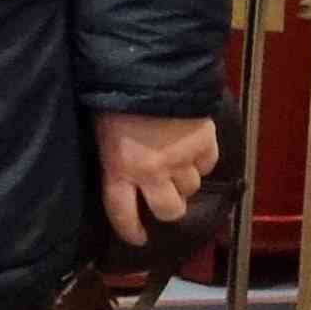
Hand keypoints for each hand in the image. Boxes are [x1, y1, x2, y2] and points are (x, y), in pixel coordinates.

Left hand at [93, 110, 218, 248]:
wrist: (151, 71)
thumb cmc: (115, 99)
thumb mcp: (103, 133)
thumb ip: (115, 160)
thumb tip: (122, 177)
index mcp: (119, 169)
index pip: (123, 214)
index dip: (131, 231)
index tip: (138, 238)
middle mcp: (152, 172)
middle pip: (169, 211)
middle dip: (167, 209)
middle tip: (164, 198)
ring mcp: (182, 159)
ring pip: (191, 189)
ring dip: (184, 181)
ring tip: (176, 164)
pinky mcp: (206, 144)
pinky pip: (207, 166)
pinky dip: (201, 161)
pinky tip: (191, 148)